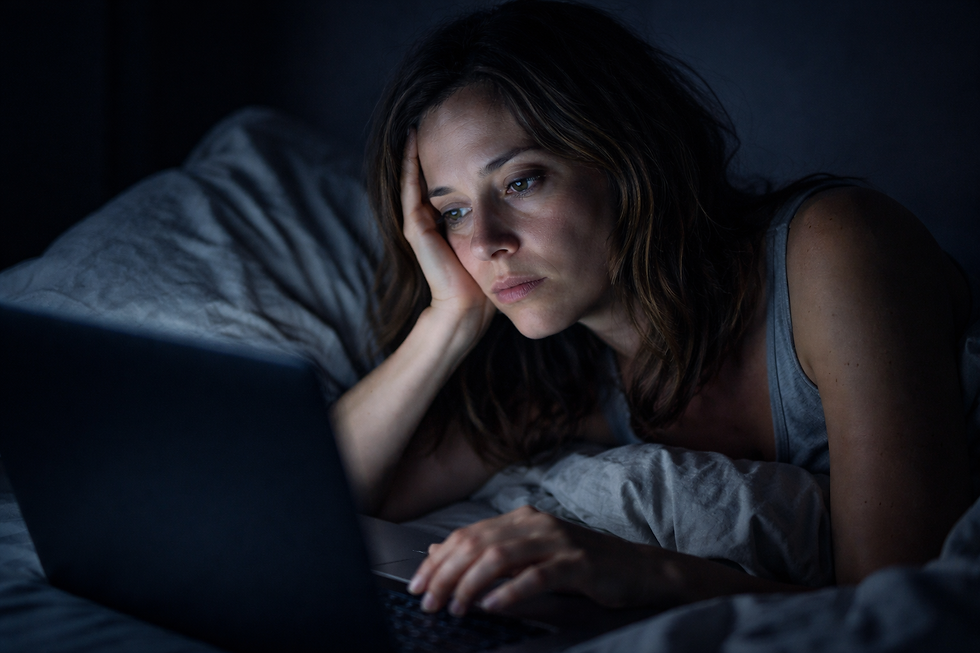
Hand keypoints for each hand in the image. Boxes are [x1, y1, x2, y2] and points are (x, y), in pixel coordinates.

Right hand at [401, 129, 495, 340]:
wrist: (468, 308)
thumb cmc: (488, 283)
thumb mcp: (497, 241)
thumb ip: (501, 220)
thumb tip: (525, 192)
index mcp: (449, 224)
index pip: (447, 184)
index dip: (452, 159)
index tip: (462, 130)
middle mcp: (430, 221)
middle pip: (431, 177)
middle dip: (434, 149)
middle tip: (436, 116)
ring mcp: (419, 224)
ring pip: (416, 178)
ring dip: (416, 150)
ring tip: (422, 120)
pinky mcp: (415, 228)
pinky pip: (411, 187)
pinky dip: (410, 163)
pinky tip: (414, 139)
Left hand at [407, 505, 670, 615]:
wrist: (636, 570)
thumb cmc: (580, 566)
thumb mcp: (528, 558)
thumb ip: (486, 555)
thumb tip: (438, 552)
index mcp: (521, 519)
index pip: (467, 535)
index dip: (438, 560)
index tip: (416, 585)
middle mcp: (536, 523)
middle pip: (477, 544)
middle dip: (446, 574)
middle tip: (428, 602)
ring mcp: (558, 541)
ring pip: (501, 557)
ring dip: (471, 584)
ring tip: (455, 607)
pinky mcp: (578, 563)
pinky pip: (538, 576)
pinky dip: (511, 591)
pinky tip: (492, 606)